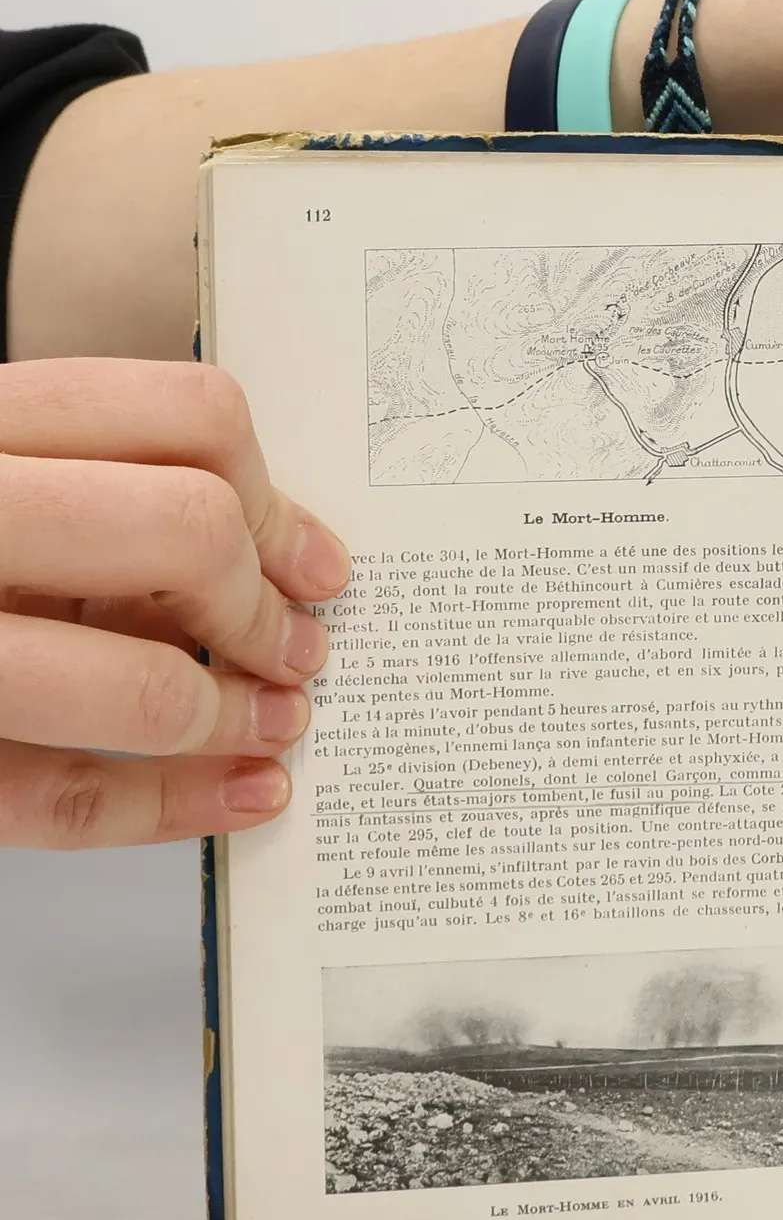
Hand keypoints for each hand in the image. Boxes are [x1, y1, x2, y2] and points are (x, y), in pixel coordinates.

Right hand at [0, 360, 349, 847]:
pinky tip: (244, 795)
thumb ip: (101, 491)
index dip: (278, 500)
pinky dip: (177, 805)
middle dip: (263, 607)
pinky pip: (64, 798)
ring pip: (139, 685)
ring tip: (273, 724)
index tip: (314, 564)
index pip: (185, 415)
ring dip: (235, 716)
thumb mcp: (5, 477)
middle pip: (185, 530)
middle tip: (295, 650)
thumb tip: (281, 556)